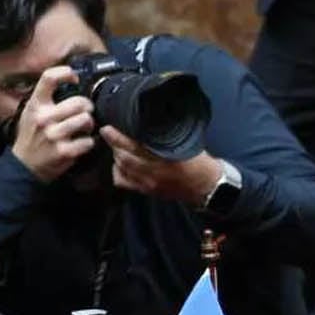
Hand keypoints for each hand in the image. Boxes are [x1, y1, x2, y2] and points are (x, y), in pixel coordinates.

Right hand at [10, 66, 96, 182]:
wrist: (24, 165)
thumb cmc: (32, 135)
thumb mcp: (31, 112)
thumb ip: (47, 98)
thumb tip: (71, 81)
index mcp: (36, 105)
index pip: (49, 78)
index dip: (66, 73)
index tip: (74, 79)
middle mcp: (44, 118)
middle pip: (79, 101)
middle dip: (87, 107)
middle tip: (85, 112)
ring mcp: (54, 135)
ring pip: (86, 120)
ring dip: (89, 124)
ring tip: (83, 128)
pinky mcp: (64, 151)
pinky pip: (88, 141)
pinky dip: (88, 142)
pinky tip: (80, 143)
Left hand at [100, 126, 220, 204]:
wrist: (206, 186)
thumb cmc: (199, 162)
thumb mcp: (186, 144)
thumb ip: (166, 136)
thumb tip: (149, 124)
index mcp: (165, 157)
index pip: (133, 146)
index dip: (118, 137)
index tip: (108, 128)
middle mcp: (154, 171)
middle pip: (124, 157)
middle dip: (113, 144)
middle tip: (108, 133)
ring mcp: (148, 182)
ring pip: (122, 168)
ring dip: (115, 155)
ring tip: (115, 146)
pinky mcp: (147, 190)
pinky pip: (124, 182)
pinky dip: (117, 171)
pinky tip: (120, 164)